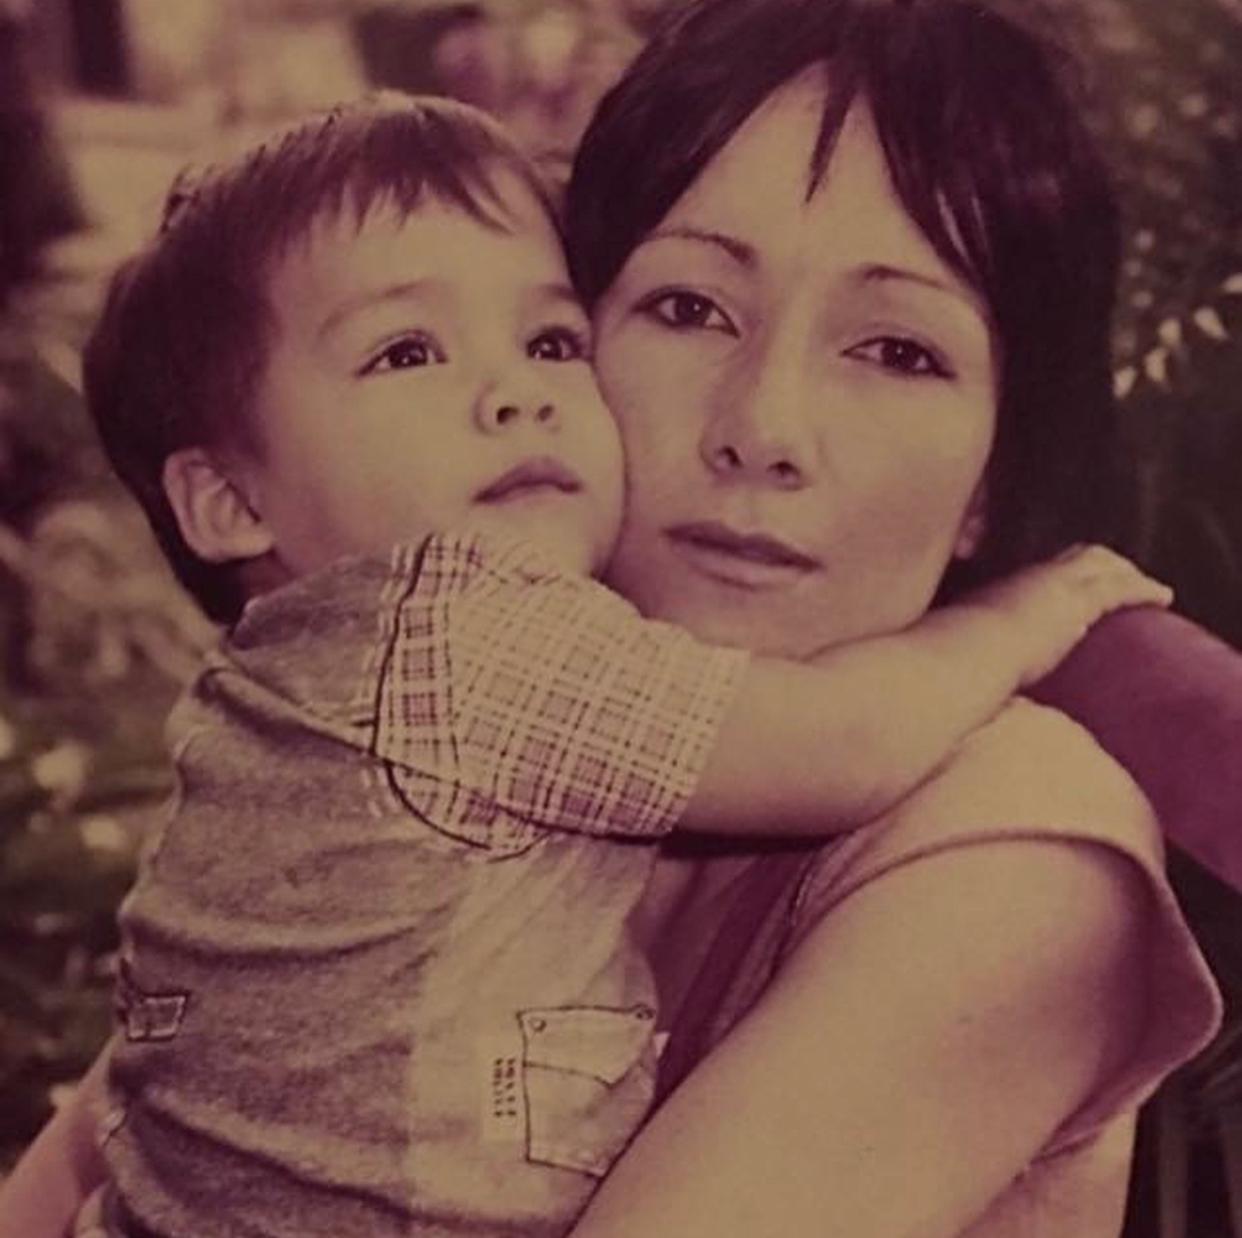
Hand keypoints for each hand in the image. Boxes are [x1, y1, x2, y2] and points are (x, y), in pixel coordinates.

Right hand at [969, 544, 1172, 685]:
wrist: (965, 655)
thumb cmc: (956, 657)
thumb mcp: (962, 644)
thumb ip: (971, 645)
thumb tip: (967, 663)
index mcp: (1005, 588)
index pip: (1046, 569)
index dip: (1070, 570)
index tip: (1082, 583)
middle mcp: (1032, 578)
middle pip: (1078, 556)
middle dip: (1106, 564)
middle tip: (1124, 579)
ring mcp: (1055, 586)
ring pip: (1103, 564)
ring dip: (1127, 573)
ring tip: (1150, 589)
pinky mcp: (1077, 603)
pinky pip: (1120, 587)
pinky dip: (1143, 588)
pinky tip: (1163, 596)